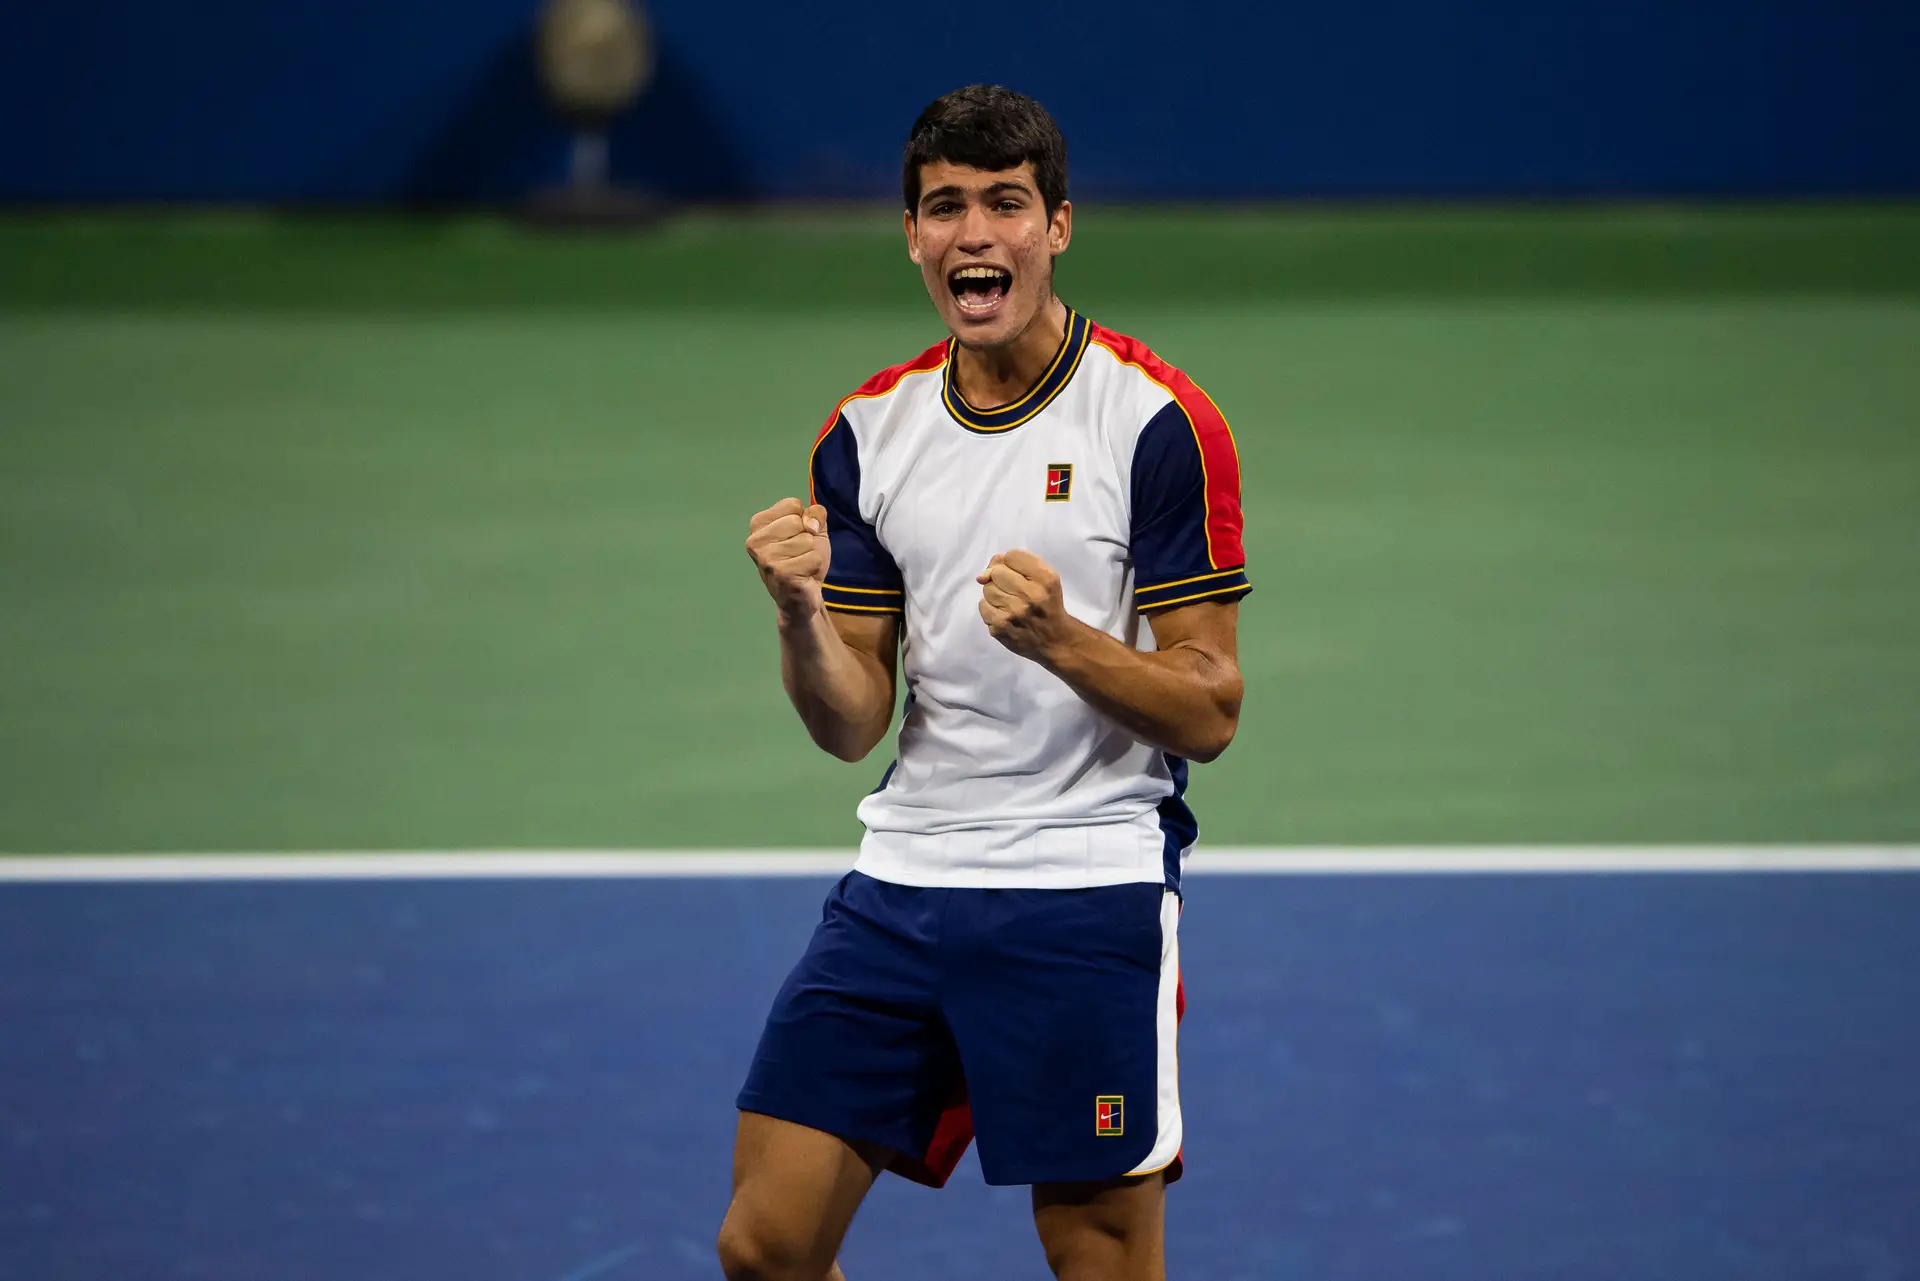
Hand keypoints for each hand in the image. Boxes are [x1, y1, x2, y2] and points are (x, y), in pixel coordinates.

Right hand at [747, 498, 830, 621]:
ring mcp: (766, 559)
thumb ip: (815, 513)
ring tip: (801, 565)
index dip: (803, 520)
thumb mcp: (812, 528)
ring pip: (807, 540)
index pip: (792, 504)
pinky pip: (813, 558)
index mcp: (758, 524)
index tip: (796, 536)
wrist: (801, 597)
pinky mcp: (781, 574)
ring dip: (811, 554)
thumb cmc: (803, 559)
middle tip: (798, 554)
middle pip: (798, 522)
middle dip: (807, 538)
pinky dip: (815, 567)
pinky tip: (804, 576)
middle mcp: (755, 541)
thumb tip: (811, 524)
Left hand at [977, 550, 1069, 661]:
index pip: (1011, 556)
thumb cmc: (1048, 604)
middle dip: (1002, 579)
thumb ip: (1018, 564)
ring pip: (987, 589)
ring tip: (1010, 604)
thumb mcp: (1046, 578)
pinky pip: (983, 606)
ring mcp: (1014, 612)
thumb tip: (982, 575)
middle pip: (996, 572)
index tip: (1018, 574)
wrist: (1055, 640)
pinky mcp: (1001, 627)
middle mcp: (1030, 594)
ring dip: (995, 594)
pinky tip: (1004, 615)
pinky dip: (991, 609)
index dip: (1010, 563)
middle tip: (1014, 591)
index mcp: (1045, 578)